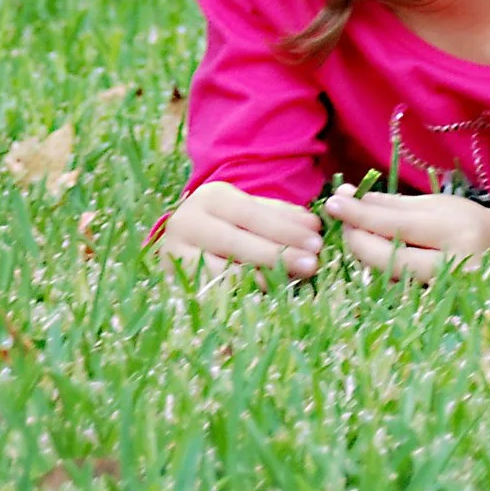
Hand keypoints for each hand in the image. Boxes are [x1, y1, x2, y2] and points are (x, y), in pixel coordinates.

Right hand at [155, 181, 323, 279]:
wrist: (186, 238)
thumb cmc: (231, 221)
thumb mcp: (253, 209)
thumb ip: (282, 215)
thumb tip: (312, 225)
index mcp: (211, 197)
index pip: (253, 214)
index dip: (286, 230)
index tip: (317, 242)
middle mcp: (186, 222)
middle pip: (236, 242)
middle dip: (278, 255)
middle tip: (312, 265)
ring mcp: (174, 253)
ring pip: (222, 269)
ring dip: (261, 277)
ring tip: (293, 281)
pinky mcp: (172, 280)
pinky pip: (211, 290)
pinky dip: (240, 292)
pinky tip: (266, 293)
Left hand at [322, 187, 489, 283]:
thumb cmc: (467, 223)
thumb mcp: (436, 205)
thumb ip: (392, 205)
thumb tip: (347, 196)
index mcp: (458, 234)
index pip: (397, 226)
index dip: (361, 214)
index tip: (334, 200)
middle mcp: (454, 268)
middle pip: (386, 258)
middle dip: (356, 237)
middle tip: (341, 218)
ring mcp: (444, 294)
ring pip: (386, 276)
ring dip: (364, 253)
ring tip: (359, 231)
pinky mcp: (435, 308)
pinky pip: (394, 288)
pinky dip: (378, 270)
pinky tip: (374, 252)